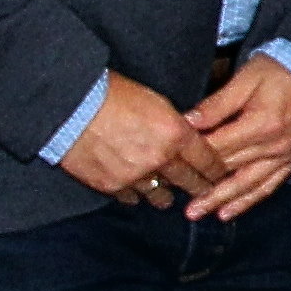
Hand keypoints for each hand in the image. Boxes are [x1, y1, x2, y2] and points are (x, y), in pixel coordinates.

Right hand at [57, 74, 222, 209]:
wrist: (70, 104)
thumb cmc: (112, 92)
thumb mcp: (155, 100)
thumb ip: (174, 124)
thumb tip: (186, 137)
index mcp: (174, 134)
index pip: (207, 159)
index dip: (216, 170)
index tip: (220, 175)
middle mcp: (159, 159)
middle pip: (189, 182)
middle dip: (200, 187)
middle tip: (205, 192)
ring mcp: (134, 175)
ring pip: (160, 195)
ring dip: (166, 195)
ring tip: (168, 197)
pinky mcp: (110, 185)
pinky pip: (131, 198)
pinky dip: (135, 194)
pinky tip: (137, 191)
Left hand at [173, 53, 290, 220]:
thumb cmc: (280, 72)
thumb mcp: (246, 78)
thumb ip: (217, 104)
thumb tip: (188, 122)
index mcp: (261, 124)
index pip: (218, 146)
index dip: (193, 153)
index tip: (171, 158)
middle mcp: (274, 146)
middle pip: (228, 168)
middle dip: (198, 181)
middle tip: (170, 190)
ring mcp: (284, 157)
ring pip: (246, 185)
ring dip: (219, 200)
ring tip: (195, 212)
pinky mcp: (290, 162)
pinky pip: (267, 187)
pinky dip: (246, 201)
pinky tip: (227, 212)